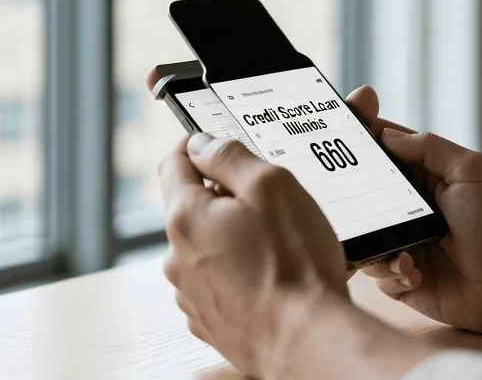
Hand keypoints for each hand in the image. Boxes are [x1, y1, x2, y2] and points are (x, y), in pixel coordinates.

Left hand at [159, 131, 349, 376]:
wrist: (308, 340)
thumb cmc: (295, 265)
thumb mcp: (271, 186)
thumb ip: (230, 157)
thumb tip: (202, 143)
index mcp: (186, 217)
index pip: (173, 164)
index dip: (195, 145)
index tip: (214, 141)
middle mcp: (178, 257)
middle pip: (192, 207)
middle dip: (225, 197)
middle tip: (268, 201)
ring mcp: (190, 293)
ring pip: (206, 246)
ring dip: (232, 237)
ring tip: (277, 245)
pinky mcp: (208, 320)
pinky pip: (216, 281)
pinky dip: (237, 272)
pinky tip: (271, 276)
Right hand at [353, 95, 481, 334]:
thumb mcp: (470, 171)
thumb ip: (429, 146)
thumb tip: (384, 134)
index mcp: (418, 177)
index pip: (378, 150)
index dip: (356, 136)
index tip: (338, 124)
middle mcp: (402, 208)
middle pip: (357, 193)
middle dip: (349, 198)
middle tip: (357, 204)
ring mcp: (398, 242)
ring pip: (358, 236)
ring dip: (376, 244)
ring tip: (405, 253)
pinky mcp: (398, 278)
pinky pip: (373, 274)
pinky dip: (390, 272)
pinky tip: (415, 273)